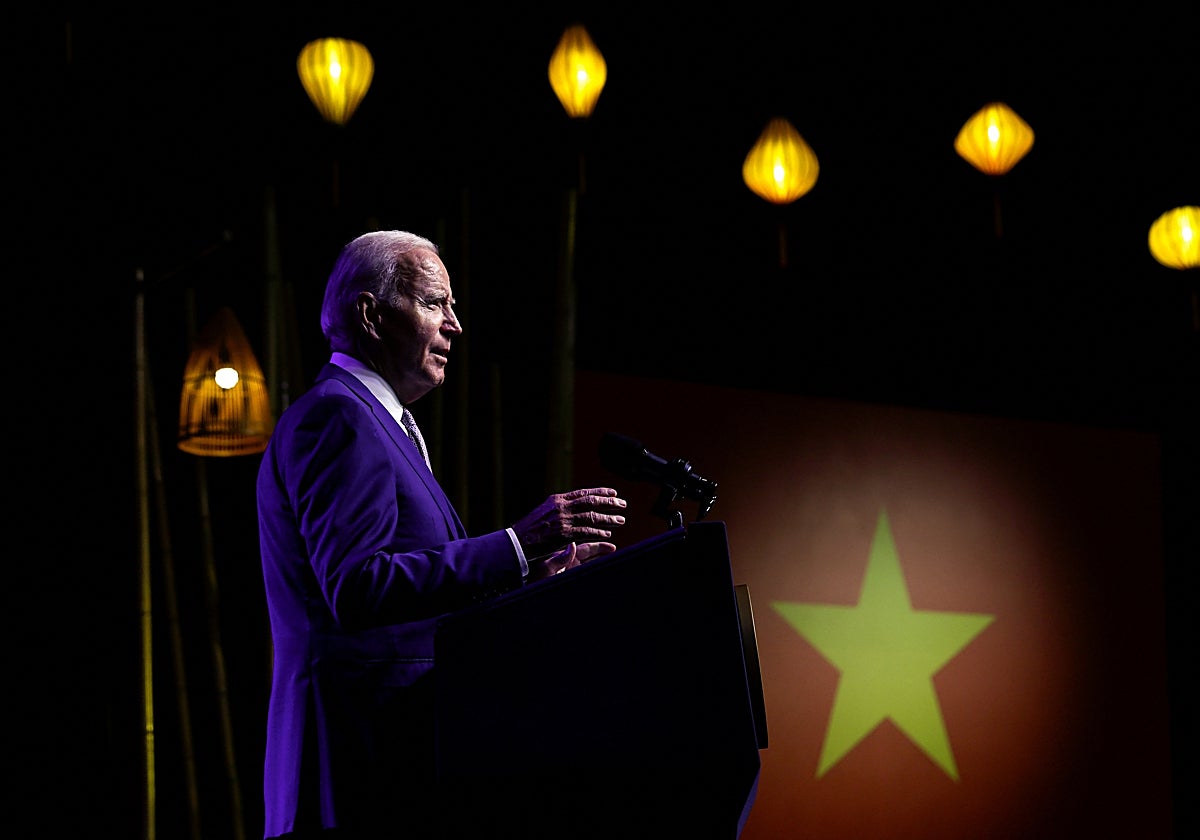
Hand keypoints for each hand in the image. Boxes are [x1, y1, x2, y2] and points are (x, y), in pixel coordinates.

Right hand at [511, 487, 626, 558]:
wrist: (517, 542)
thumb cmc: (530, 529)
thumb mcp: (544, 511)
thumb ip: (560, 508)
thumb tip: (574, 505)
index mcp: (557, 499)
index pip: (583, 492)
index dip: (600, 492)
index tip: (613, 492)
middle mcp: (562, 507)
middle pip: (591, 502)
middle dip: (609, 503)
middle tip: (622, 504)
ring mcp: (563, 520)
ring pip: (592, 516)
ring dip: (608, 519)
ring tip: (620, 520)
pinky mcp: (564, 534)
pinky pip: (586, 532)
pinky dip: (598, 533)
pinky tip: (607, 534)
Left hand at [527, 540, 616, 581]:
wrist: (533, 601)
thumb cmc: (536, 585)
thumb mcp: (547, 570)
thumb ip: (560, 558)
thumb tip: (573, 544)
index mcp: (564, 557)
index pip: (586, 548)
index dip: (599, 546)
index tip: (612, 547)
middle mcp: (570, 563)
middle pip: (591, 555)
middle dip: (603, 553)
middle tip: (617, 552)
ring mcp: (572, 573)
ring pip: (591, 565)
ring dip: (602, 563)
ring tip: (615, 563)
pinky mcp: (574, 582)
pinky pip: (589, 576)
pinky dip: (597, 574)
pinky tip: (606, 576)